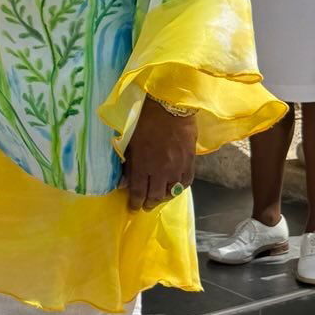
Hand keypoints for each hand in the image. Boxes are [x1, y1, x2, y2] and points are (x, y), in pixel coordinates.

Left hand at [124, 96, 196, 210]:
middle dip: (149, 202)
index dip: (135, 202)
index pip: (139, 192)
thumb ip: (129, 163)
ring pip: (171, 192)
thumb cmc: (145, 120)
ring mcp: (177, 167)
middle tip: (145, 205)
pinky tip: (174, 188)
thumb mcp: (131, 141)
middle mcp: (161, 171)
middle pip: (155, 196)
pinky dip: (179, 188)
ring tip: (159, 198)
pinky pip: (186, 182)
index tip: (133, 207)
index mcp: (143, 165)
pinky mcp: (189, 161)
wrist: (170, 106)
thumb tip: (125, 181)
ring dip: (163, 197)